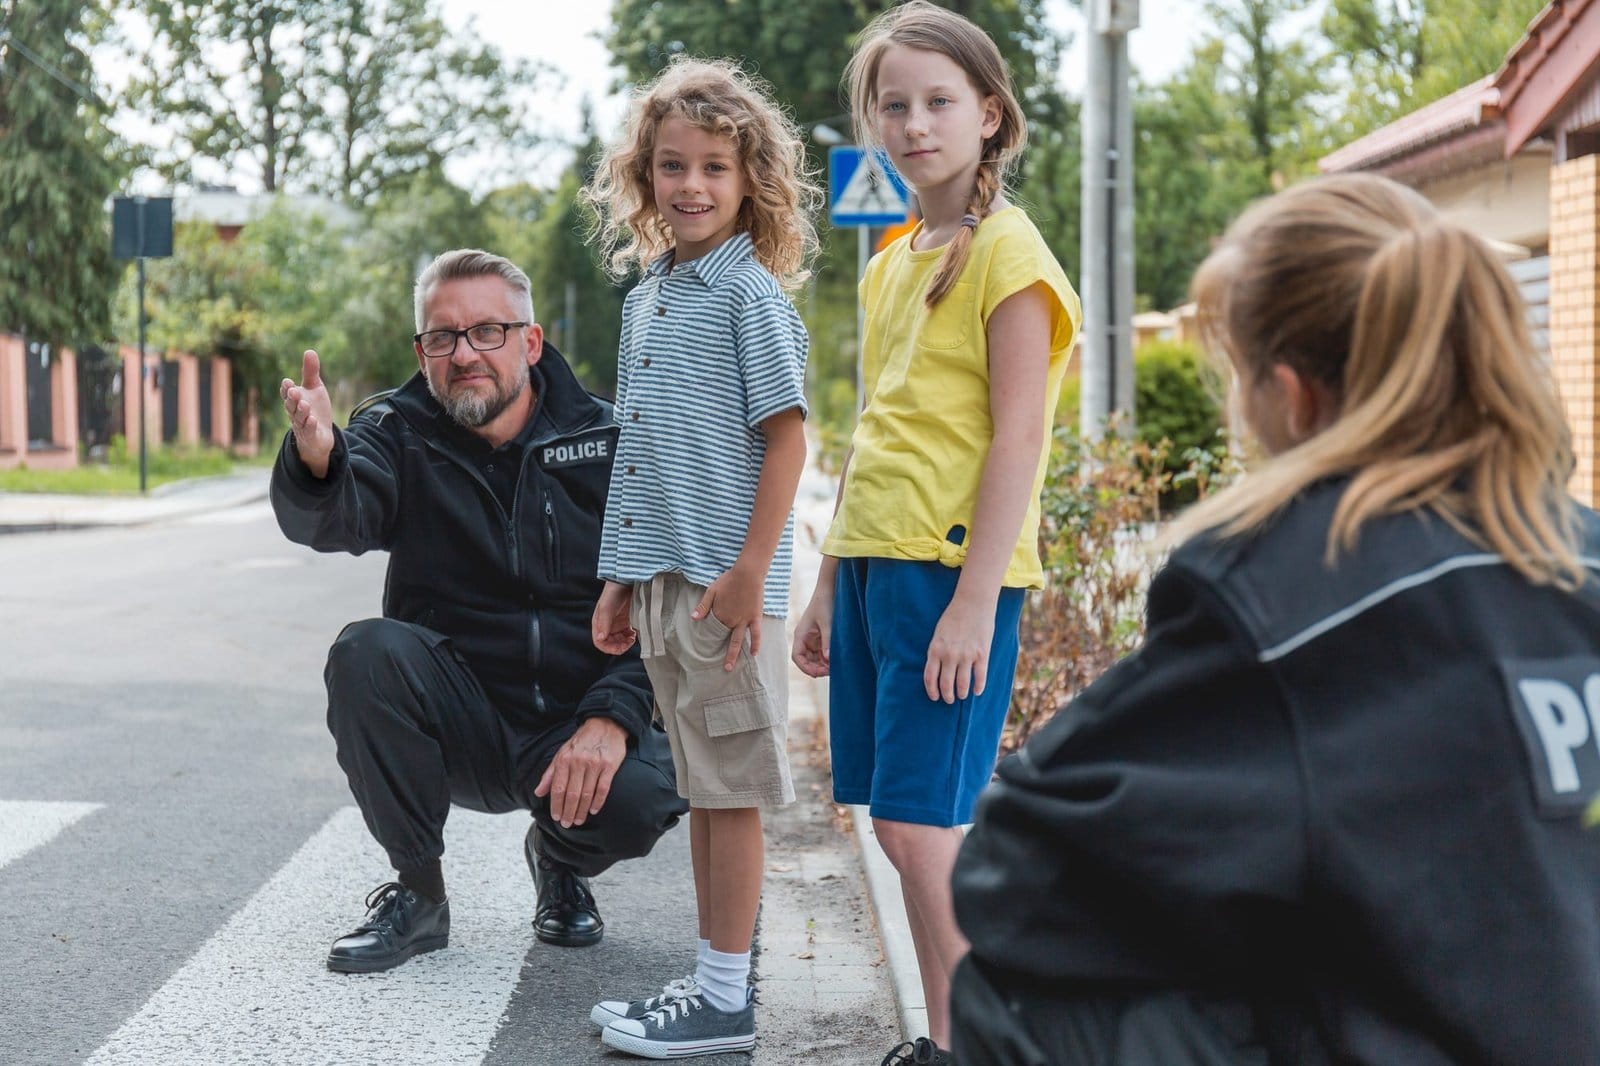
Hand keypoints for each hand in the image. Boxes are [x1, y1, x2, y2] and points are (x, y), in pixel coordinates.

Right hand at [279, 350, 335, 477]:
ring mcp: (302, 426)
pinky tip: (313, 420)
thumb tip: (309, 351)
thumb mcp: (314, 389)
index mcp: (294, 400)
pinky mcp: (311, 436)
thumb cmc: (315, 409)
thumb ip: (311, 372)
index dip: (286, 389)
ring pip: (299, 418)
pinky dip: (310, 426)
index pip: (287, 393)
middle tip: (294, 391)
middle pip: (290, 406)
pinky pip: (309, 431)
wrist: (321, 435)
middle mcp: (295, 413)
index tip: (288, 382)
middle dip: (292, 399)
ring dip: (301, 411)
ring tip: (304, 404)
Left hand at [533, 717, 627, 826]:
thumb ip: (550, 774)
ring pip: (587, 794)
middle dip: (568, 812)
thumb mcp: (562, 753)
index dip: (556, 805)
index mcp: (565, 760)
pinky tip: (594, 811)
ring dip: (582, 811)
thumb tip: (538, 792)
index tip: (556, 817)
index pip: (558, 788)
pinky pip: (603, 788)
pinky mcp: (610, 766)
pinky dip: (598, 802)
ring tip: (578, 820)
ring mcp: (595, 764)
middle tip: (567, 824)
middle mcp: (579, 762)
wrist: (605, 725)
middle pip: (572, 794)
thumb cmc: (581, 742)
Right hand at [592, 581, 636, 653]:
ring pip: (619, 641)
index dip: (609, 648)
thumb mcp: (607, 607)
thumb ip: (604, 623)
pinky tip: (635, 633)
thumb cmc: (613, 591)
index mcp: (599, 623)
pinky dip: (631, 637)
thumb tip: (600, 638)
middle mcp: (607, 625)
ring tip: (632, 638)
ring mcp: (617, 623)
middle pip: (610, 643)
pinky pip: (627, 635)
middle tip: (628, 643)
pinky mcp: (626, 621)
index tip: (620, 648)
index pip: (600, 642)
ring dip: (625, 643)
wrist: (626, 580)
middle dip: (619, 646)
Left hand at [694, 562, 763, 671]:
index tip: (706, 649)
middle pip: (724, 639)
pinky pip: (755, 633)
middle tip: (718, 667)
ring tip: (730, 667)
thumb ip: (703, 606)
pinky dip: (755, 644)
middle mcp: (730, 620)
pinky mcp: (754, 617)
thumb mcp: (712, 590)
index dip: (710, 638)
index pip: (713, 629)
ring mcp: (743, 620)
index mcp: (719, 614)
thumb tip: (694, 619)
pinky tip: (754, 654)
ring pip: (737, 641)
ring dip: (734, 654)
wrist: (747, 574)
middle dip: (720, 654)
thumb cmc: (728, 580)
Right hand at [791, 586, 832, 677]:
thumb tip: (828, 660)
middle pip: (806, 660)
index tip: (818, 673)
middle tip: (831, 670)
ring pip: (815, 657)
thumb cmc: (825, 602)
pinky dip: (827, 657)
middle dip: (817, 667)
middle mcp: (804, 638)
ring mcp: (812, 638)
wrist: (829, 588)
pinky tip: (836, 658)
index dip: (805, 667)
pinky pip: (822, 651)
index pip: (797, 657)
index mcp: (801, 635)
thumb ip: (827, 642)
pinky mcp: (821, 636)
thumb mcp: (827, 623)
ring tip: (835, 665)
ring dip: (823, 663)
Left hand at [924, 594, 995, 703]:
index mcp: (935, 650)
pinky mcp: (982, 654)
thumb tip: (938, 669)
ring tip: (962, 696)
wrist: (973, 603)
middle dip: (947, 696)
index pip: (930, 678)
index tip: (935, 697)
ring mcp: (966, 656)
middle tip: (949, 700)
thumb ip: (937, 651)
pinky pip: (980, 677)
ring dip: (961, 694)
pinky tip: (977, 691)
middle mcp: (949, 655)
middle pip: (946, 684)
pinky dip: (978, 687)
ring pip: (963, 685)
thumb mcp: (938, 633)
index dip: (932, 691)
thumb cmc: (954, 616)